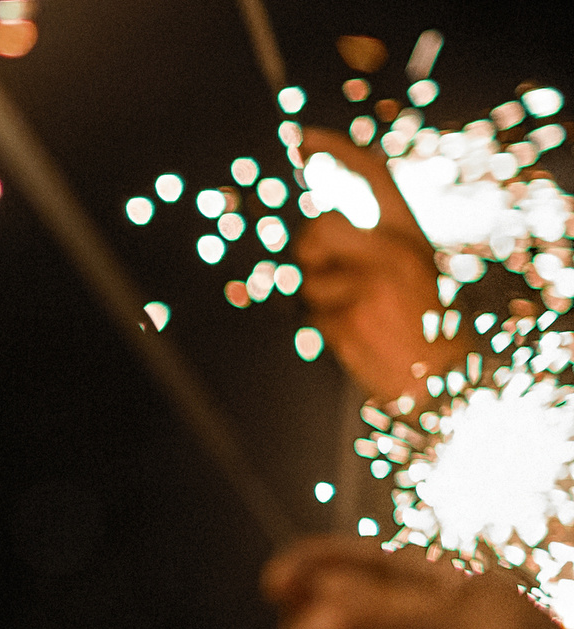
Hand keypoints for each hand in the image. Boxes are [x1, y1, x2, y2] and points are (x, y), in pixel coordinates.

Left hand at [291, 129, 462, 403]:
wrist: (442, 375)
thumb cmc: (418, 322)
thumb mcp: (406, 268)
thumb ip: (367, 244)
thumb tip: (313, 233)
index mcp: (408, 232)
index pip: (373, 174)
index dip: (336, 150)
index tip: (302, 137)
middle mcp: (395, 248)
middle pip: (318, 228)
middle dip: (307, 253)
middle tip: (326, 275)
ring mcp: (374, 280)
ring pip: (308, 279)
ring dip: (318, 301)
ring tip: (356, 315)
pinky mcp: (355, 314)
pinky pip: (311, 316)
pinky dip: (324, 329)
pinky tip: (356, 335)